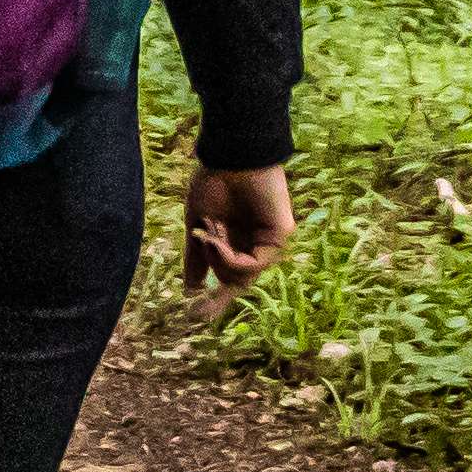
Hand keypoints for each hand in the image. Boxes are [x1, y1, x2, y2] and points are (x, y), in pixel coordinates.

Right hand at [183, 162, 298, 293]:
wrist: (230, 156)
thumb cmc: (213, 181)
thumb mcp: (198, 224)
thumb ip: (197, 256)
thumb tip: (191, 286)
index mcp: (238, 238)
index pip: (230, 276)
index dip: (215, 297)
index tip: (194, 316)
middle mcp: (256, 242)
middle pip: (237, 282)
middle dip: (217, 289)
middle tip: (198, 304)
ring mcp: (270, 241)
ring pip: (243, 277)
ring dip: (219, 261)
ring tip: (209, 237)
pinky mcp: (281, 236)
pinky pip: (253, 265)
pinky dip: (231, 259)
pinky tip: (218, 241)